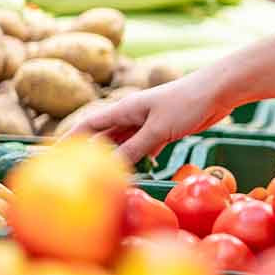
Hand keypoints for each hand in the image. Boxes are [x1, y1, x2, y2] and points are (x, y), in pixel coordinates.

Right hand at [66, 71, 233, 164]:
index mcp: (124, 108)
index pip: (89, 125)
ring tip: (106, 183)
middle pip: (105, 138)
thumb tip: (109, 169)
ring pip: (125, 145)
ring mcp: (148, 123)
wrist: (220, 90)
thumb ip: (134, 148)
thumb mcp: (158, 129)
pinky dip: (139, 161)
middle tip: (81, 179)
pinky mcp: (164, 130)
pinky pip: (144, 148)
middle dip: (93, 156)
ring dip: (118, 161)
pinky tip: (136, 175)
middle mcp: (132, 115)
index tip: (54, 160)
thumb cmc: (187, 102)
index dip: (71, 141)